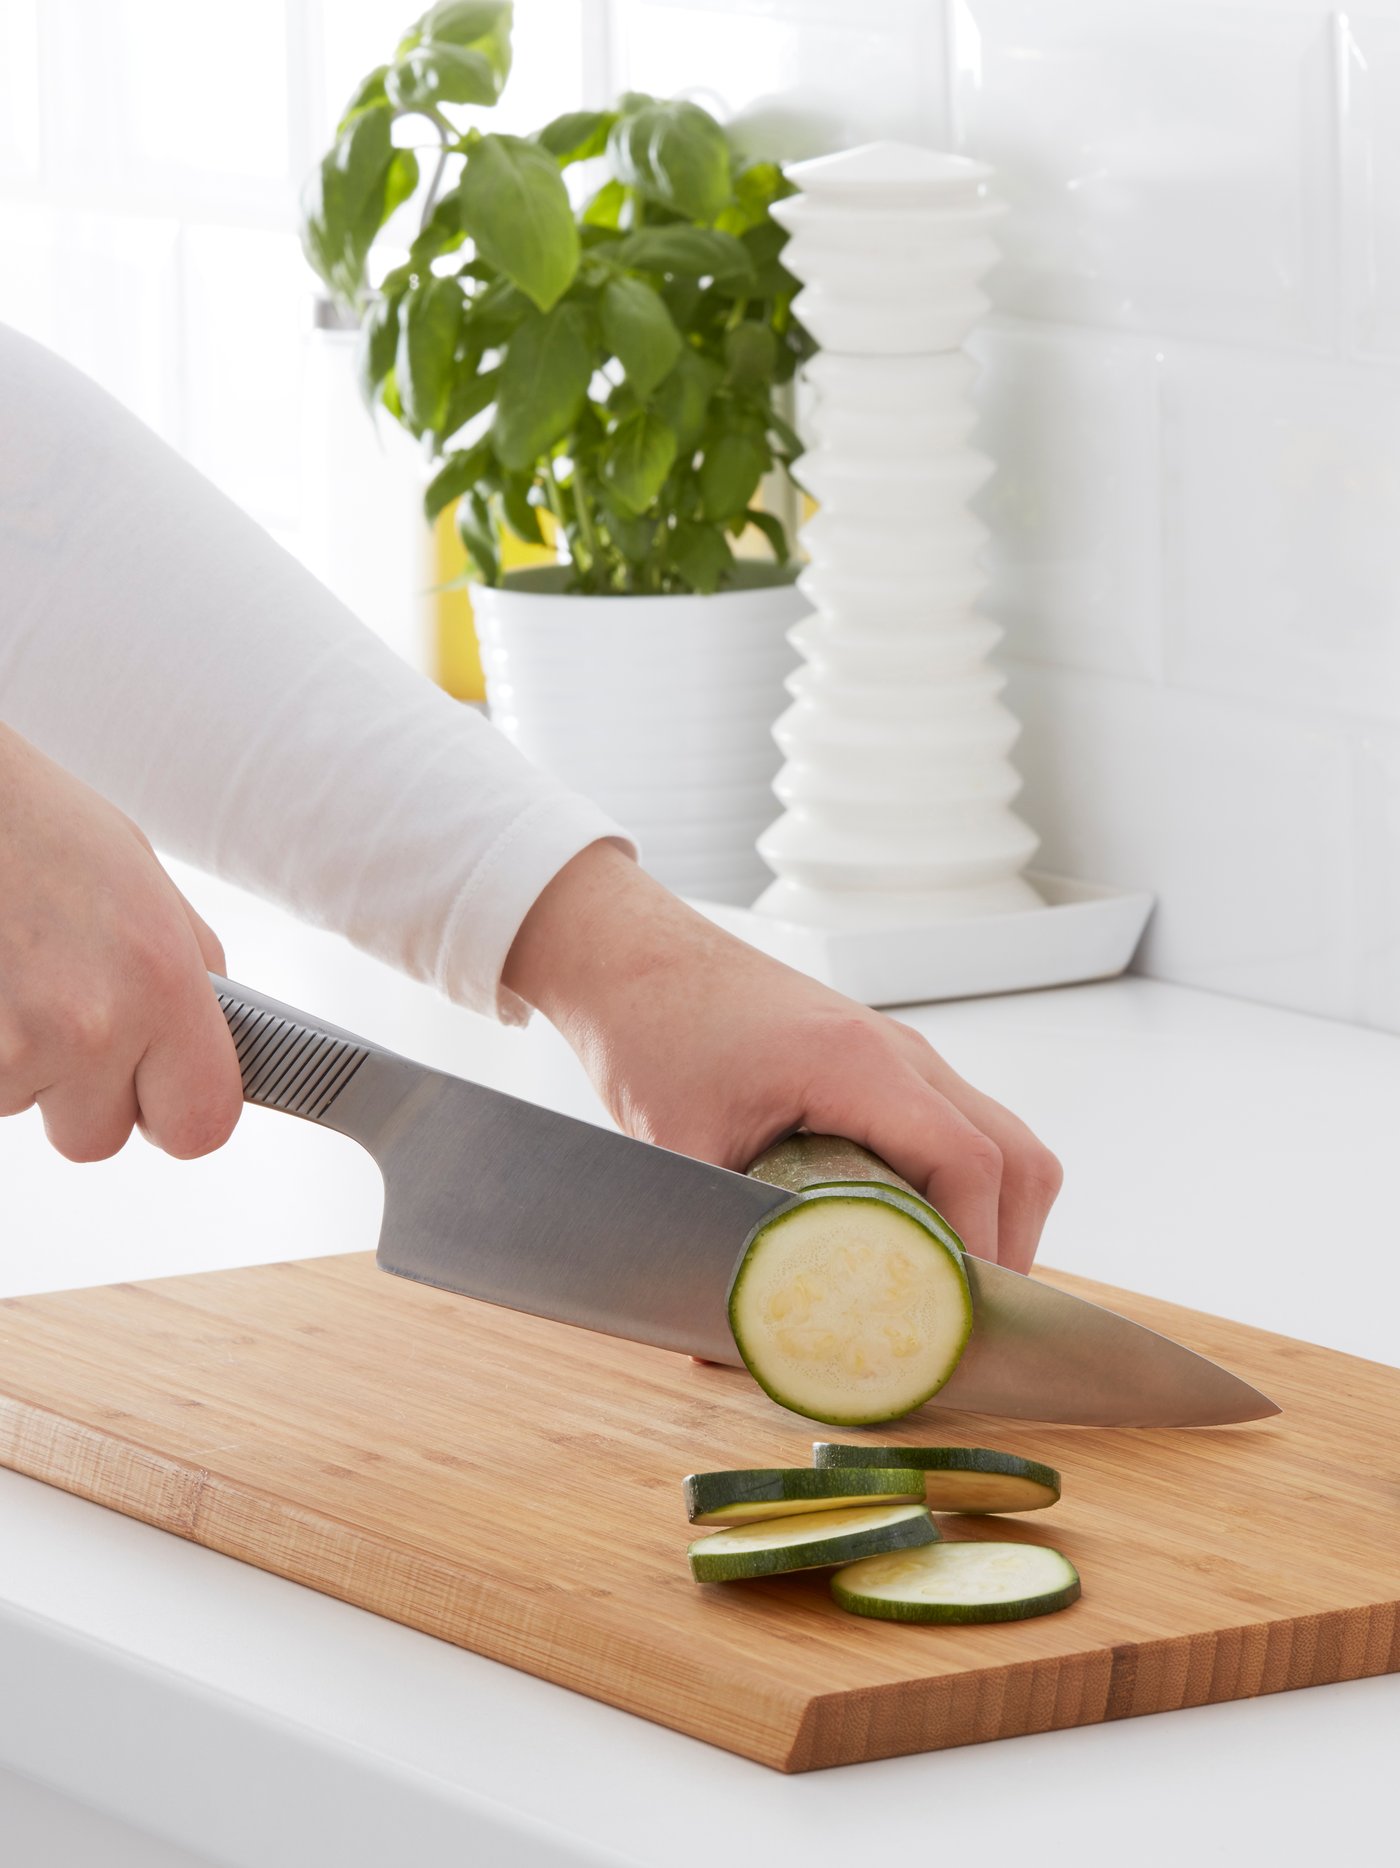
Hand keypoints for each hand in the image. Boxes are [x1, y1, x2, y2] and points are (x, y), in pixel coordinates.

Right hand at [0, 724, 242, 1161]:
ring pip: (28, 1108)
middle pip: (99, 1137)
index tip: (168, 1094)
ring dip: (26, 1065)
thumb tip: (218, 1041)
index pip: (201, 1125)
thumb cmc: (34, 825)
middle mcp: (88, 1027)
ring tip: (17, 978)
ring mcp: (7, 1049)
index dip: (181, 1113)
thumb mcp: (148, 890)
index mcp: (160, 983)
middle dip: (86, 1094)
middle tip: (70, 1017)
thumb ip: (190, 980)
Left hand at [503, 843, 1061, 1271]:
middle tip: (958, 1321)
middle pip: (1018, 1157)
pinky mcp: (886, 1063)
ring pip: (1003, 1141)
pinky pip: (963, 1128)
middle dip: (1006, 1249)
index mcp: (858, 1064)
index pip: (972, 1164)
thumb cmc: (652, 1033)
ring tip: (941, 1289)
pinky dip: (963, 1189)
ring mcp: (902, 1053)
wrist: (636, 959)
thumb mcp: (680, 1150)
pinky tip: (911, 1236)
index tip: (950, 1319)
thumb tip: (743, 1344)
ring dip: (993, 1219)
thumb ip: (724, 1239)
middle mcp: (900, 1052)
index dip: (977, 1253)